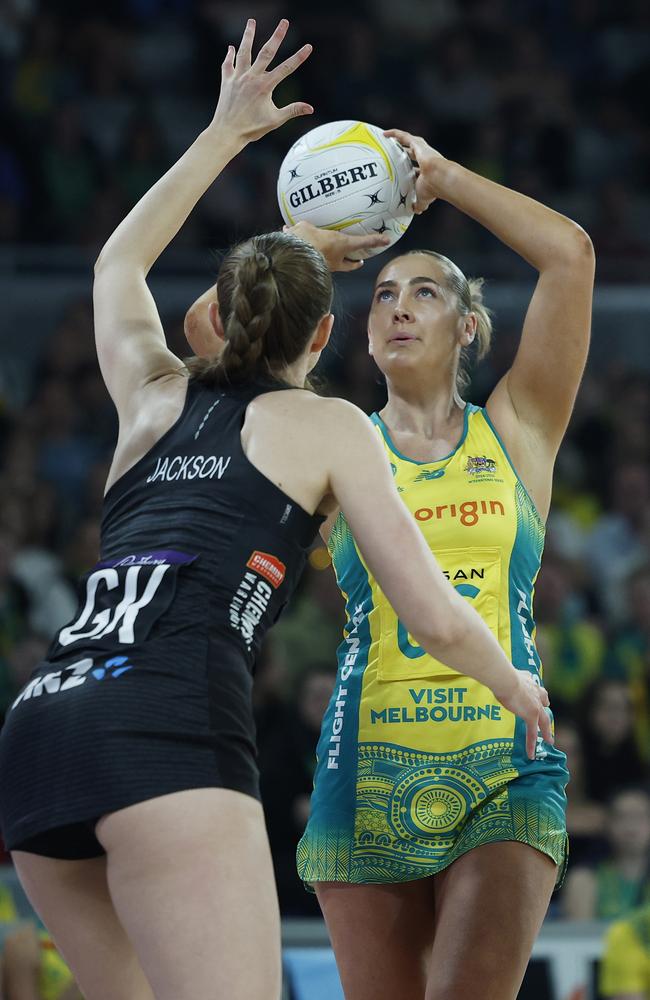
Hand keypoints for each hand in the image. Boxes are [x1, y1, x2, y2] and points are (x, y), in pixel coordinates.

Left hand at [211, 18, 312, 144]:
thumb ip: (292, 111)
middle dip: (277, 36)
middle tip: (284, 22)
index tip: (308, 46)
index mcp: (265, 86)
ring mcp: (238, 77)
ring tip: (251, 22)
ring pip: (244, 52)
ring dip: (248, 35)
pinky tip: (231, 48)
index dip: (299, 57)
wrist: (227, 133)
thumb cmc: (251, 129)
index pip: (286, 68)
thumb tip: (310, 108)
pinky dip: (230, 55)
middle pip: (267, 52)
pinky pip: (228, 65)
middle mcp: (251, 77)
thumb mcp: (275, 120)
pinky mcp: (227, 81)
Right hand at [283, 221, 390, 270]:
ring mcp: (327, 269)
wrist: (295, 260)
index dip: (374, 241)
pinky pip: (320, 269)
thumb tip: (293, 228)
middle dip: (355, 262)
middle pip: (351, 264)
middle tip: (359, 260)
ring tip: (334, 261)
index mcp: (340, 245)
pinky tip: (307, 260)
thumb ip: (303, 228)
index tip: (386, 240)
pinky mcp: (317, 274)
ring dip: (338, 264)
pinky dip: (314, 264)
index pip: (362, 242)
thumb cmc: (305, 242)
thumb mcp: (306, 228)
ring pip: (337, 268)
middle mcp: (336, 260)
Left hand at [383, 129, 445, 213]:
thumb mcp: (422, 199)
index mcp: (426, 172)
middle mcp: (425, 159)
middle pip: (411, 154)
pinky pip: (403, 136)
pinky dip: (394, 133)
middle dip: (403, 153)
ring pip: (408, 142)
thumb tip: (416, 211)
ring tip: (388, 140)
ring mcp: (422, 150)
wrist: (439, 178)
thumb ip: (419, 204)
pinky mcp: (418, 143)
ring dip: (398, 141)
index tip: (400, 172)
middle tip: (393, 154)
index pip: (415, 169)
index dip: (408, 170)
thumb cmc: (432, 189)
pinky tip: (384, 134)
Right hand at [493, 669, 553, 759]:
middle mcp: (536, 692)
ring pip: (544, 721)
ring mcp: (535, 706)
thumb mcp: (506, 673)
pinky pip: (532, 733)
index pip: (538, 690)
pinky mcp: (532, 716)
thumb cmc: (501, 674)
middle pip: (544, 704)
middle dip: (546, 712)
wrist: (506, 679)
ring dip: (546, 732)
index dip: (540, 696)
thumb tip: (496, 670)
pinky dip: (531, 744)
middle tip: (546, 720)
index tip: (542, 700)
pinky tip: (531, 754)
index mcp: (529, 681)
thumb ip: (506, 674)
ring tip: (549, 740)